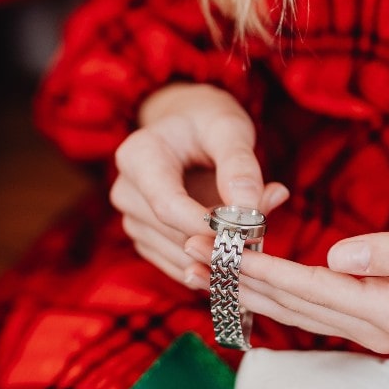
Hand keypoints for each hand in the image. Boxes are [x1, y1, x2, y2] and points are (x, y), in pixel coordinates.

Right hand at [111, 83, 288, 284]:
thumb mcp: (228, 129)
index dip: (207, 226)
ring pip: (180, 256)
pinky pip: (180, 266)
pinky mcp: (145, 240)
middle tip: (264, 232)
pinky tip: (236, 243)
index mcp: (136, 156)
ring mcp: (131, 219)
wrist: (187, 129)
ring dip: (221, 254)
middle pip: (174, 235)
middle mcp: (125, 191)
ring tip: (255, 231)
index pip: (167, 206)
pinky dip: (212, 263)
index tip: (249, 231)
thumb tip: (248, 212)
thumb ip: (240, 166)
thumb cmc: (208, 122)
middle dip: (222, 241)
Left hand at [184, 222, 388, 351]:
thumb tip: (339, 254)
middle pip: (291, 305)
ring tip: (198, 262)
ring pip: (294, 310)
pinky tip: (244, 278)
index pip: (312, 289)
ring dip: (245, 287)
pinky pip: (310, 307)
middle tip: (186, 250)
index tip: (219, 250)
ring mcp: (372, 330)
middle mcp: (375, 330)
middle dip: (237, 278)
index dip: (263, 269)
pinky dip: (273, 291)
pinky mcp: (372, 320)